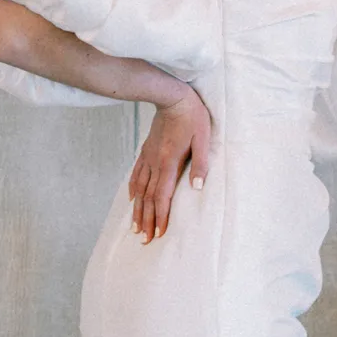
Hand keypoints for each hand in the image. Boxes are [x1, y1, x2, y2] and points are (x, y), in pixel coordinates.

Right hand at [129, 88, 211, 240]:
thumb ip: (200, 164)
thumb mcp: (203, 139)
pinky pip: (136, 173)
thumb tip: (197, 188)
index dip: (160, 216)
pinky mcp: (146, 150)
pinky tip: (132, 199)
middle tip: (145, 239)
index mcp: (169, 162)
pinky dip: (133, 189)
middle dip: (147, 220)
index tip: (158, 233)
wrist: (173, 97)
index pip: (162, 196)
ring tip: (136, 227)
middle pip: (148, 197)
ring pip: (140, 189)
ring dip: (138, 210)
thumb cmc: (192, 117)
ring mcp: (148, 157)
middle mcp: (155, 163)